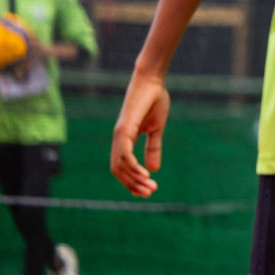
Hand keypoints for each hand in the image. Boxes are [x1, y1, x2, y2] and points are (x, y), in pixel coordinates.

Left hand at [110, 70, 169, 197]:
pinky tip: (145, 174)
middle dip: (132, 185)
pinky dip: (133, 166)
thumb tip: (153, 170)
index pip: (122, 167)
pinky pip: (124, 153)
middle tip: (149, 193)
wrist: (152, 81)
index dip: (132, 181)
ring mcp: (119, 135)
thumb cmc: (154, 100)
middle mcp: (118, 139)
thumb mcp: (156, 129)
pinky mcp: (124, 129)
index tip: (147, 191)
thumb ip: (153, 148)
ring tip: (150, 187)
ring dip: (134, 179)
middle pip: (118, 171)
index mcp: (124, 140)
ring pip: (120, 165)